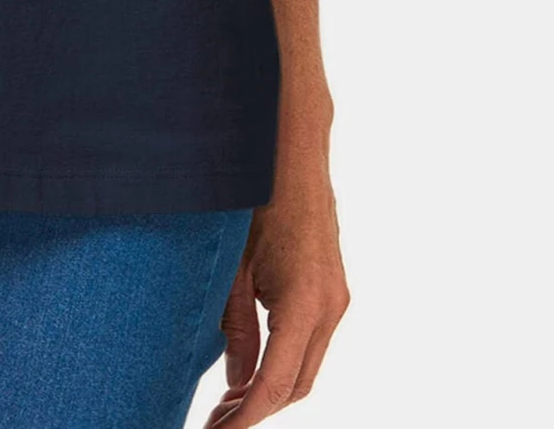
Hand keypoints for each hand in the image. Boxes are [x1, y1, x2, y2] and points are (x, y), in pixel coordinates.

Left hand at [202, 165, 350, 425]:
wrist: (292, 152)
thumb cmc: (255, 198)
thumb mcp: (233, 266)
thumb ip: (235, 327)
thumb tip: (235, 381)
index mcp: (304, 304)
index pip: (275, 383)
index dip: (246, 416)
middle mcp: (329, 308)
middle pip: (297, 385)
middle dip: (257, 410)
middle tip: (217, 422)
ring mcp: (336, 299)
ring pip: (307, 368)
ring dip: (271, 390)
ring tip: (228, 403)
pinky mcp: (333, 290)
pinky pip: (312, 343)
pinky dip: (285, 363)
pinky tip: (252, 366)